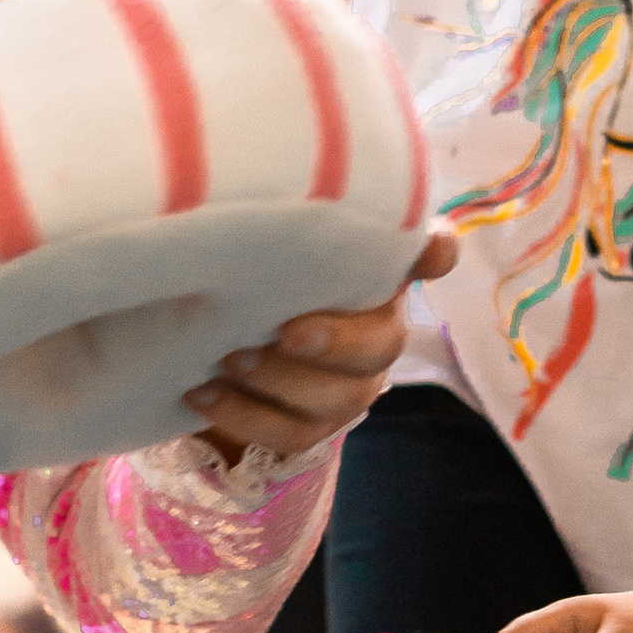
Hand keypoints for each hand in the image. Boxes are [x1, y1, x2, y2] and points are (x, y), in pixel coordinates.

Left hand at [188, 231, 456, 468]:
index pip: (430, 258)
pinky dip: (243, 417)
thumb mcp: (273, 236)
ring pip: (339, 400)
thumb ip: (307, 207)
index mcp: (379, 274)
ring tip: (226, 358)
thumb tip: (378, 198)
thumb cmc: (256, 272)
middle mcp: (378, 333)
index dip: (431, 255)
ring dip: (280, 382)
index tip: (416, 253)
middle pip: (382, 347)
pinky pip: (291, 434)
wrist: (213, 329)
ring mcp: (350, 388)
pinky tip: (200, 392)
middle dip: (335, 343)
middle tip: (282, 331)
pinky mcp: (313, 426)